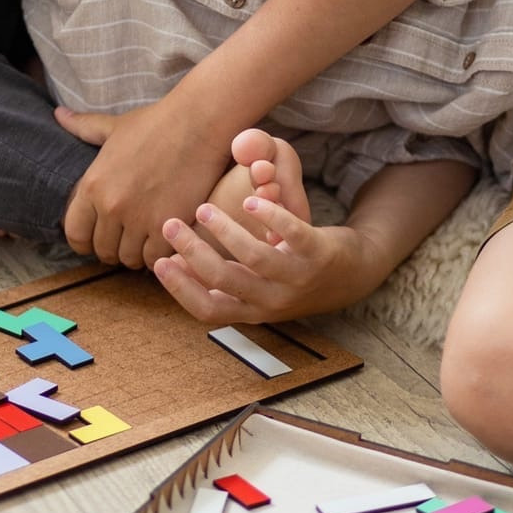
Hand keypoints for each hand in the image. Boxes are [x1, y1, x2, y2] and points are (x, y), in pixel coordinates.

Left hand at [57, 101, 230, 269]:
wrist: (198, 124)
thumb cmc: (156, 124)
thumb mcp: (114, 127)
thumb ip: (84, 128)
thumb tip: (59, 115)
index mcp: (93, 185)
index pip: (75, 234)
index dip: (84, 242)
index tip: (95, 239)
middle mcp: (112, 206)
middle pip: (103, 251)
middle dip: (113, 248)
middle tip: (126, 238)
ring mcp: (140, 219)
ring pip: (130, 259)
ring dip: (137, 253)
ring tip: (146, 239)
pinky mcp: (169, 227)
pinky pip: (156, 259)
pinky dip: (159, 254)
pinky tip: (165, 240)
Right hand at [153, 196, 368, 324]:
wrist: (353, 273)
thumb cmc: (292, 275)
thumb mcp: (255, 286)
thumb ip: (219, 278)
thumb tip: (170, 263)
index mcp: (253, 310)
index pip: (209, 311)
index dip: (181, 290)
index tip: (159, 262)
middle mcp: (274, 301)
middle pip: (225, 281)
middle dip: (193, 252)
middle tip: (171, 224)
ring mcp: (298, 279)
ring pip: (254, 258)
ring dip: (225, 232)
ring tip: (205, 208)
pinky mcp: (320, 254)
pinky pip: (293, 235)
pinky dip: (270, 217)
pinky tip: (250, 201)